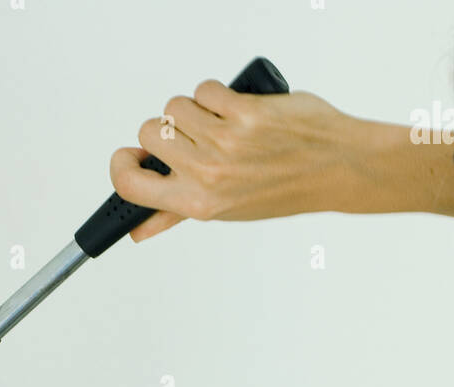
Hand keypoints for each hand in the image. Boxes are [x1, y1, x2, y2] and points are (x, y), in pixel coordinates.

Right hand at [110, 85, 360, 241]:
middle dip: (166, 129)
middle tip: (194, 138)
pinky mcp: (243, 111)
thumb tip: (138, 230)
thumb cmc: (280, 190)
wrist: (332, 168)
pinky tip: (238, 108)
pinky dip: (218, 93)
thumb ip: (176, 213)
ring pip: (176, 106)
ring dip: (193, 108)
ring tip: (221, 123)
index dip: (121, 166)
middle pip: (149, 131)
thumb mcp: (225, 211)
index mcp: (196, 203)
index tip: (129, 158)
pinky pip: (206, 89)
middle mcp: (207, 175)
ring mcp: (225, 141)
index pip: (131, 185)